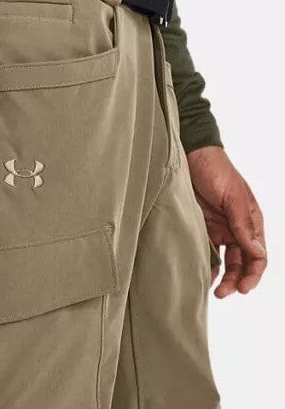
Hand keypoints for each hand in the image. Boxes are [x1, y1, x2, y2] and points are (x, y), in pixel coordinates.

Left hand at [187, 146, 266, 298]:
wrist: (191, 156)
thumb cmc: (216, 171)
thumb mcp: (232, 196)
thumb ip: (243, 225)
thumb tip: (257, 253)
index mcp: (251, 221)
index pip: (258, 255)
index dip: (253, 274)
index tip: (243, 289)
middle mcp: (236, 227)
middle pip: (241, 261)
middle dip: (235, 280)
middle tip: (222, 294)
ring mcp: (218, 227)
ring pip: (224, 259)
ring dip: (221, 275)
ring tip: (212, 289)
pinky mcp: (200, 225)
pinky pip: (205, 248)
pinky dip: (205, 261)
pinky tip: (200, 271)